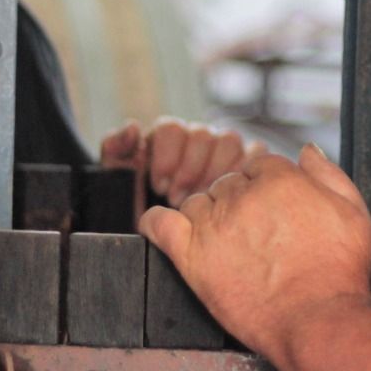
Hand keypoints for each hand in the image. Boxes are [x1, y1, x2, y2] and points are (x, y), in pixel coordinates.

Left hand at [99, 118, 266, 206]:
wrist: (161, 243)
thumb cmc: (142, 212)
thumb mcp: (118, 183)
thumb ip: (116, 149)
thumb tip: (133, 127)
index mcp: (165, 141)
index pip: (171, 129)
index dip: (165, 156)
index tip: (158, 186)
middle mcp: (195, 142)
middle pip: (202, 134)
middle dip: (188, 169)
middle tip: (177, 197)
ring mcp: (222, 153)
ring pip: (229, 140)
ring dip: (215, 171)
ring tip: (202, 198)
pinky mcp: (246, 166)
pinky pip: (255, 152)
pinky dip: (244, 171)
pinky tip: (228, 196)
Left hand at [138, 143, 370, 360]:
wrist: (316, 320)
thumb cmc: (336, 272)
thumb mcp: (352, 211)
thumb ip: (327, 173)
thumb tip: (307, 150)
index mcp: (279, 179)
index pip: (257, 166)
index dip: (264, 189)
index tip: (270, 212)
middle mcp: (242, 196)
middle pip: (226, 183)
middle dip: (238, 204)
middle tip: (254, 236)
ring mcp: (213, 225)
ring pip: (196, 202)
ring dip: (206, 216)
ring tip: (226, 245)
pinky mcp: (192, 256)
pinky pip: (160, 224)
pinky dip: (155, 221)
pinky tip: (161, 226)